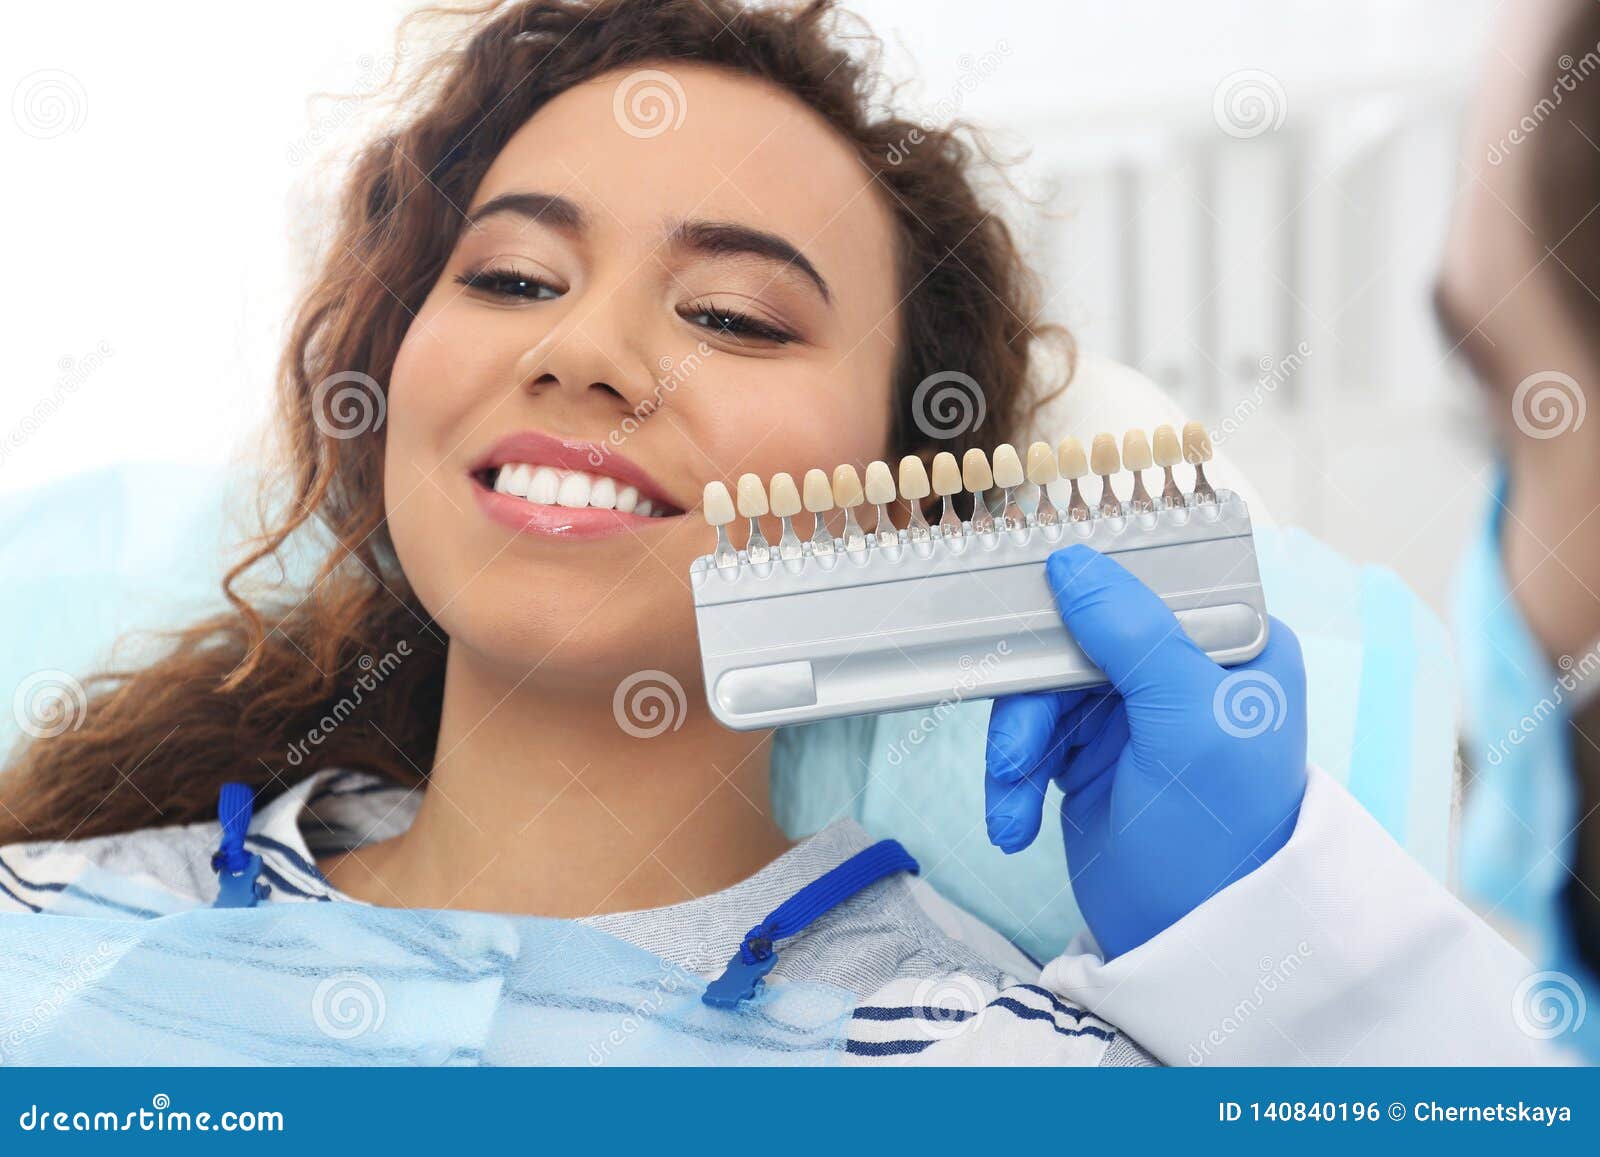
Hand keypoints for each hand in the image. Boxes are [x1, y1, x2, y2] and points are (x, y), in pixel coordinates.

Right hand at [984, 544, 1307, 959]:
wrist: (1192, 946)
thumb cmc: (1217, 834)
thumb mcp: (1186, 720)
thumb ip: (1132, 632)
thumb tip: (1071, 560)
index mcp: (1233, 647)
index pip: (1147, 585)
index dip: (1083, 595)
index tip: (1030, 609)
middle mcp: (1184, 670)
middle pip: (1077, 638)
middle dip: (1033, 699)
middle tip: (1013, 756)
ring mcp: (1135, 714)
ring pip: (1043, 689)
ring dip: (1015, 748)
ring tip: (1009, 799)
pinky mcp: (1093, 756)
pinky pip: (1032, 739)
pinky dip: (1012, 778)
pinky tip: (1013, 820)